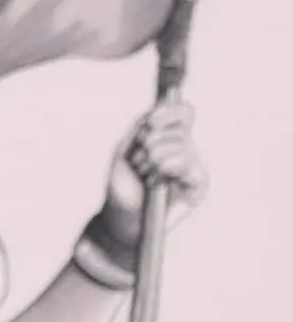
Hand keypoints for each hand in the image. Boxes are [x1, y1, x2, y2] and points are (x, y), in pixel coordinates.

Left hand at [88, 97, 208, 261]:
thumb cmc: (123, 185)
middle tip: (139, 162)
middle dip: (150, 143)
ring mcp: (194, 167)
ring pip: (182, 144)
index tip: (149, 122)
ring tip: (145, 175)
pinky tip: (156, 182)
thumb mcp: (126, 148)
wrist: (120, 217)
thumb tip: (166, 104)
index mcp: (170, 137)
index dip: (168, 112)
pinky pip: (189, 164)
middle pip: (180, 127)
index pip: (184, 112)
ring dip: (154, 159)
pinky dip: (167, 168)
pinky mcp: (200, 186)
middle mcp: (186, 149)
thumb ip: (143, 124)